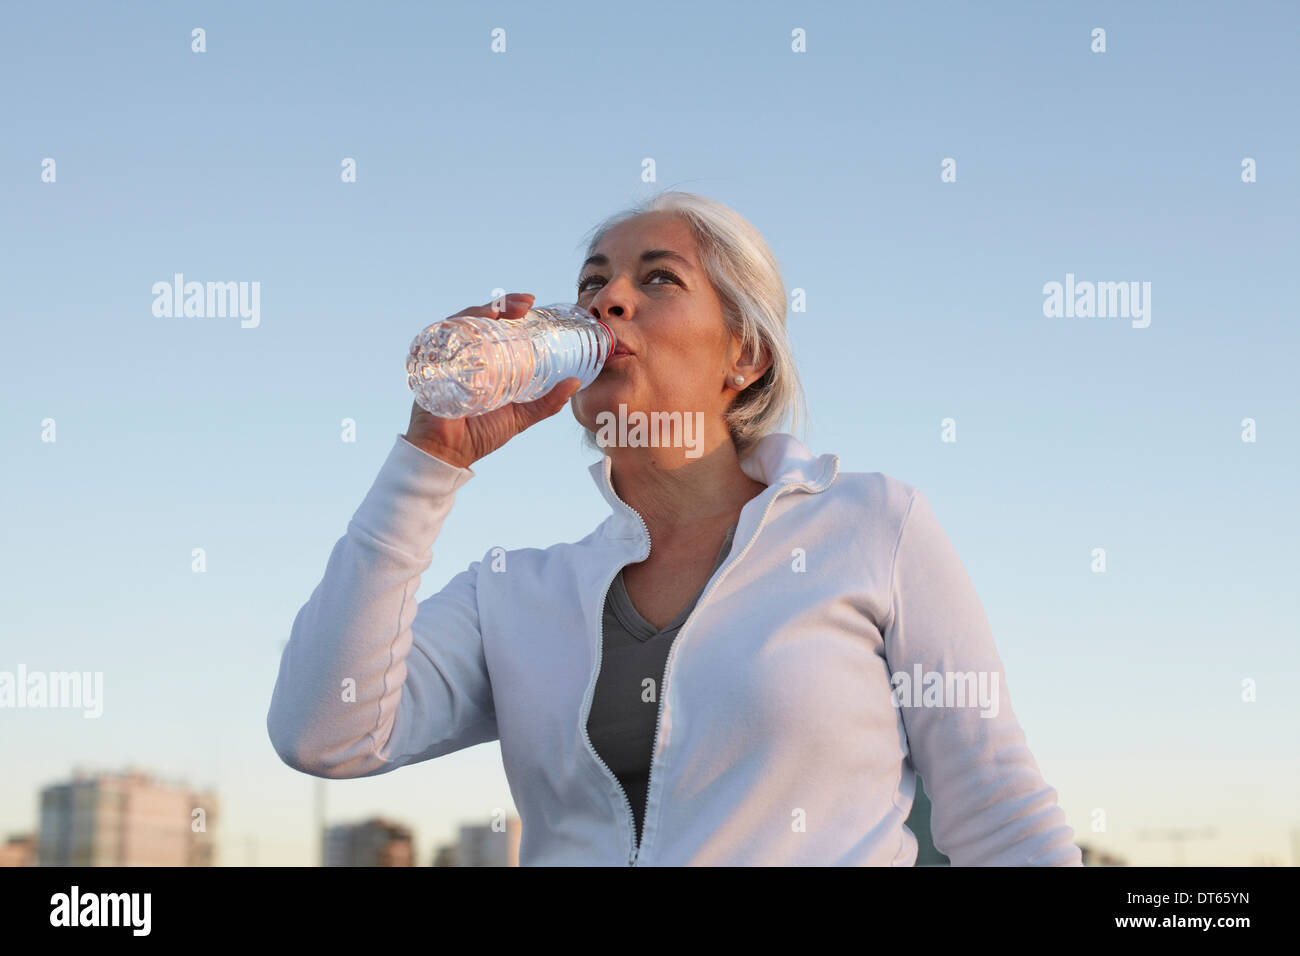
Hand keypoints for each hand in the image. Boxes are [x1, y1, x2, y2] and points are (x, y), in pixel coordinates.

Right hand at [402, 292, 582, 468]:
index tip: (531, 304)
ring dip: (479, 311)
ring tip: (499, 310)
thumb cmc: (480, 435)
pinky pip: (437, 341)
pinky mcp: (429, 366)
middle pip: (479, 318)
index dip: (510, 308)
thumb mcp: (521, 416)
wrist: (449, 454)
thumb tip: (576, 383)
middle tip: (525, 306)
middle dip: (501, 304)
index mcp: (484, 360)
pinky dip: (452, 329)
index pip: (495, 325)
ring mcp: (446, 358)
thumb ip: (547, 403)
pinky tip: (469, 325)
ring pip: (460, 323)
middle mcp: (464, 354)